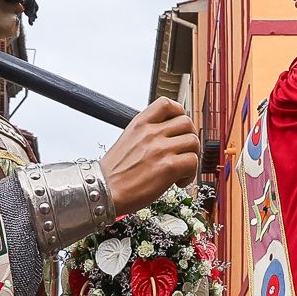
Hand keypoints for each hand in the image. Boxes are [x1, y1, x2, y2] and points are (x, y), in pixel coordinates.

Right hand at [98, 97, 199, 211]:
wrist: (103, 191)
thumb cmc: (113, 173)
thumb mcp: (126, 141)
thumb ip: (146, 134)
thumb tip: (166, 137)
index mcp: (140, 124)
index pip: (167, 104)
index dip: (179, 112)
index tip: (180, 126)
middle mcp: (151, 133)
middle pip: (186, 123)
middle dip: (189, 137)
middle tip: (183, 152)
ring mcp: (161, 149)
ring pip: (193, 142)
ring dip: (191, 156)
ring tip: (181, 169)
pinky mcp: (168, 167)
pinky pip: (193, 162)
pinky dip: (191, 174)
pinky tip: (179, 181)